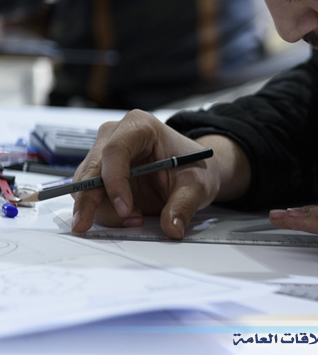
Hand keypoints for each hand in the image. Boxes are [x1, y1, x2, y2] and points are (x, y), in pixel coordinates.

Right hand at [71, 109, 250, 237]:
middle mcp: (115, 135)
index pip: (115, 151)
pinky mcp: (101, 173)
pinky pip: (90, 194)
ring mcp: (104, 153)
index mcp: (139, 126)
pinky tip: (128, 217)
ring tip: (135, 220)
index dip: (114, 181)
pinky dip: (104, 211)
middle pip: (92, 168)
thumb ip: (183, 205)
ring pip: (85, 184)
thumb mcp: (195, 184)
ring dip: (102, 208)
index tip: (124, 208)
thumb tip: (172, 228)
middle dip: (88, 200)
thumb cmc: (191, 165)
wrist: (191, 168)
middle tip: (85, 224)